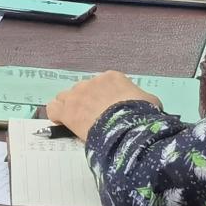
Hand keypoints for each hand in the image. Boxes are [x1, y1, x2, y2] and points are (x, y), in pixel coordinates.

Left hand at [46, 72, 160, 138]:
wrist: (127, 127)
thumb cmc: (141, 115)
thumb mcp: (151, 102)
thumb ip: (145, 99)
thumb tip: (147, 104)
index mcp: (112, 78)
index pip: (103, 85)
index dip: (104, 99)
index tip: (108, 111)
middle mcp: (92, 81)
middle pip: (85, 91)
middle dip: (88, 103)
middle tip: (96, 119)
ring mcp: (77, 94)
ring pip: (67, 97)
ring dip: (71, 107)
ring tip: (78, 122)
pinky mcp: (67, 110)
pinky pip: (54, 108)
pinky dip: (57, 115)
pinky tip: (62, 123)